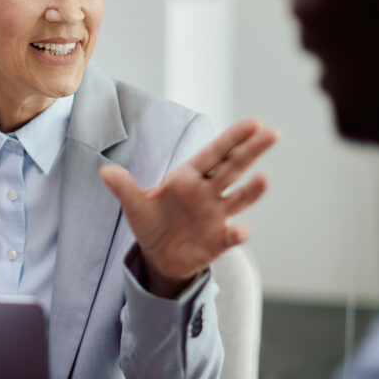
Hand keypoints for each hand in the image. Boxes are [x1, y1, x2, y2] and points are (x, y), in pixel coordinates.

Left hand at [100, 118, 278, 296]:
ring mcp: (217, 215)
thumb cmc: (150, 223)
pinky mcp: (219, 240)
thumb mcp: (134, 206)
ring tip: (264, 178)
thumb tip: (104, 171)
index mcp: (188, 177)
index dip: (233, 138)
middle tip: (274, 132)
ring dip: (253, 189)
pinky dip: (237, 233)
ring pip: (240, 198)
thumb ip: (123, 188)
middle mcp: (208, 192)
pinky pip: (232, 235)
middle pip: (234, 167)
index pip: (214, 153)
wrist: (158, 256)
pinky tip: (240, 231)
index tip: (255, 122)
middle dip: (252, 150)